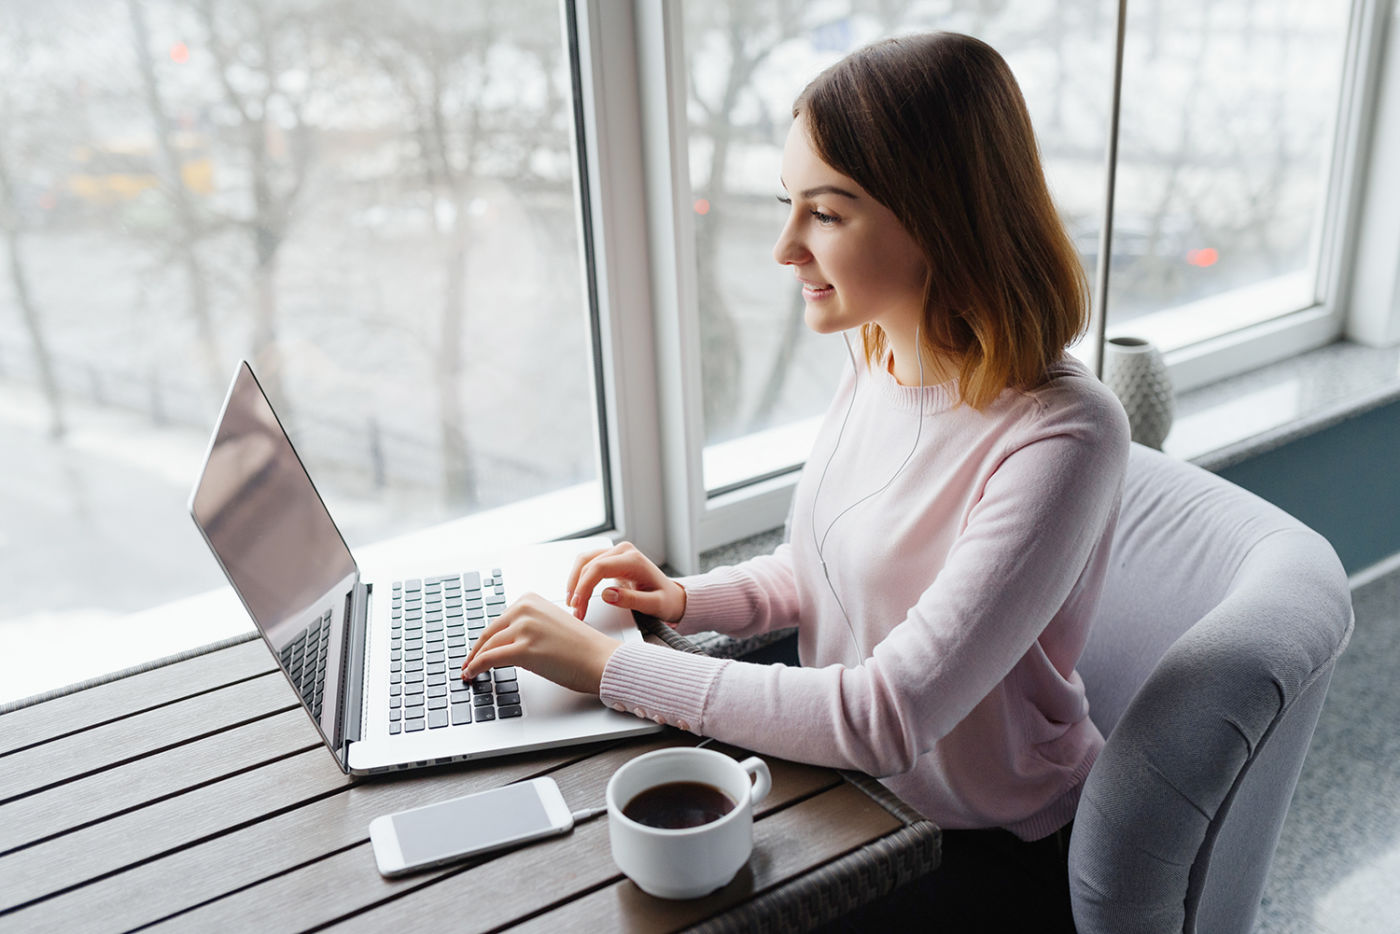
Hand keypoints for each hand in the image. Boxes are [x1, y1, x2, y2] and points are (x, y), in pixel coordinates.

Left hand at [461, 592, 619, 694]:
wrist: (601, 660)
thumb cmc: (582, 647)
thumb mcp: (551, 624)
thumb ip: (529, 626)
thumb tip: (506, 642)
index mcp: (531, 600)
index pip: (499, 620)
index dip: (486, 638)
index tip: (478, 648)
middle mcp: (526, 609)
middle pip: (489, 632)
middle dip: (476, 650)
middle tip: (468, 662)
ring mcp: (524, 628)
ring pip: (487, 646)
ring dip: (474, 660)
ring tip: (469, 671)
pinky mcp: (524, 650)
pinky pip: (490, 659)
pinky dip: (476, 667)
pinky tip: (472, 673)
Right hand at [565, 541, 685, 622]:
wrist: (672, 595)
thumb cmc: (666, 600)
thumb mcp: (655, 605)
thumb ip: (632, 600)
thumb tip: (607, 594)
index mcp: (634, 560)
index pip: (599, 567)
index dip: (584, 586)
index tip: (578, 604)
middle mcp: (623, 551)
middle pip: (589, 564)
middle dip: (577, 589)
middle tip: (576, 611)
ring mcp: (616, 553)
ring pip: (584, 560)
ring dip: (574, 581)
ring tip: (573, 603)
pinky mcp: (611, 558)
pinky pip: (588, 563)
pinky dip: (579, 577)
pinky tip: (576, 592)